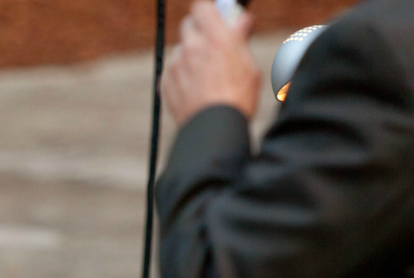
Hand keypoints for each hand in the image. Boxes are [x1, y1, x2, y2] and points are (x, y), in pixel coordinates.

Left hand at [160, 0, 260, 125]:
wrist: (212, 130)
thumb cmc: (237, 100)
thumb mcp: (248, 67)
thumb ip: (240, 39)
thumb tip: (241, 19)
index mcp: (215, 38)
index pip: (202, 7)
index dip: (207, 9)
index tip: (213, 14)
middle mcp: (192, 47)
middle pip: (188, 26)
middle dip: (198, 31)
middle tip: (210, 44)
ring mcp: (175, 65)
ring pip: (180, 50)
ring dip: (190, 57)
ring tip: (205, 78)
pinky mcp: (164, 82)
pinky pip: (172, 70)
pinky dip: (181, 75)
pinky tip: (195, 90)